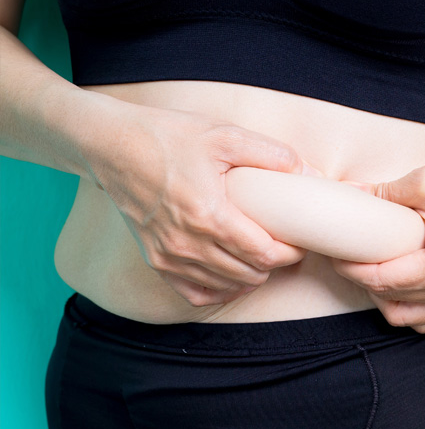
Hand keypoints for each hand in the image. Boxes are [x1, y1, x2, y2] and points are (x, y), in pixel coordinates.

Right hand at [84, 102, 312, 305]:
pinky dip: (220, 289)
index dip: (291, 253)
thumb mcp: (224, 135)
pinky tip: (232, 274)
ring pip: (227, 286)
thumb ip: (270, 154)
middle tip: (283, 245)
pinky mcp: (156, 261)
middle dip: (275, 264)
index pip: (266, 254)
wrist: (111, 145)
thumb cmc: (169, 137)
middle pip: (250, 274)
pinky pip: (196, 294)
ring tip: (261, 255)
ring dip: (251, 276)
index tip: (299, 241)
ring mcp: (169, 256)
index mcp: (209, 215)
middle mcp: (188, 244)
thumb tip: (309, 172)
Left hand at [331, 161, 424, 333]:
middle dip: (361, 281)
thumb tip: (348, 197)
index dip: (350, 268)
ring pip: (406, 318)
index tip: (334, 251)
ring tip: (371, 271)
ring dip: (383, 299)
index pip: (380, 280)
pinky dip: (407, 307)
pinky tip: (398, 284)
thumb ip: (384, 193)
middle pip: (389, 301)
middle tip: (346, 257)